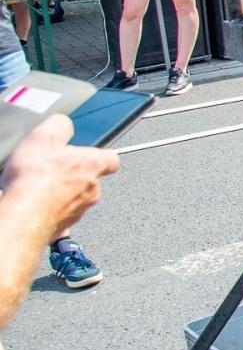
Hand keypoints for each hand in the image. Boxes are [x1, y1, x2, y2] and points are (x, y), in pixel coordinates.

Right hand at [0, 115, 119, 234]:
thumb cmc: (37, 178)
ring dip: (60, 193)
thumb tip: (64, 124)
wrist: (25, 214)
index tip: (90, 154)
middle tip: (53, 170)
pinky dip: (48, 210)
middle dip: (74, 175)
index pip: (111, 158)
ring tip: (38, 187)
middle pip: (91, 179)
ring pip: (75, 198)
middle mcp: (92, 189)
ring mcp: (79, 210)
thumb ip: (60, 125)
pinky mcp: (63, 226)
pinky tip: (32, 203)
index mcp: (93, 164)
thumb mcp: (46, 136)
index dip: (100, 156)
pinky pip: (59, 215)